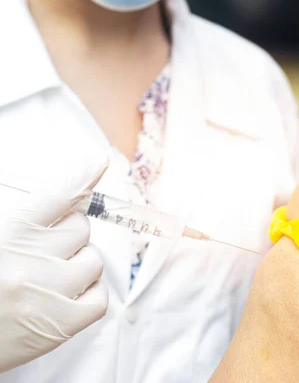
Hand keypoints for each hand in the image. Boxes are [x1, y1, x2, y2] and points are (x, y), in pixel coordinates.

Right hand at [0, 161, 108, 371]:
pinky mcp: (61, 325)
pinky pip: (99, 298)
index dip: (85, 175)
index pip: (59, 194)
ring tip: (50, 276)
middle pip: (81, 228)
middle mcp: (30, 257)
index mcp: (9, 230)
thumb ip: (17, 218)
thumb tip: (56, 203)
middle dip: (68, 235)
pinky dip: (89, 294)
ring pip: (93, 261)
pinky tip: (67, 295)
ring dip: (79, 264)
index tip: (100, 161)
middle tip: (45, 250)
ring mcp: (49, 291)